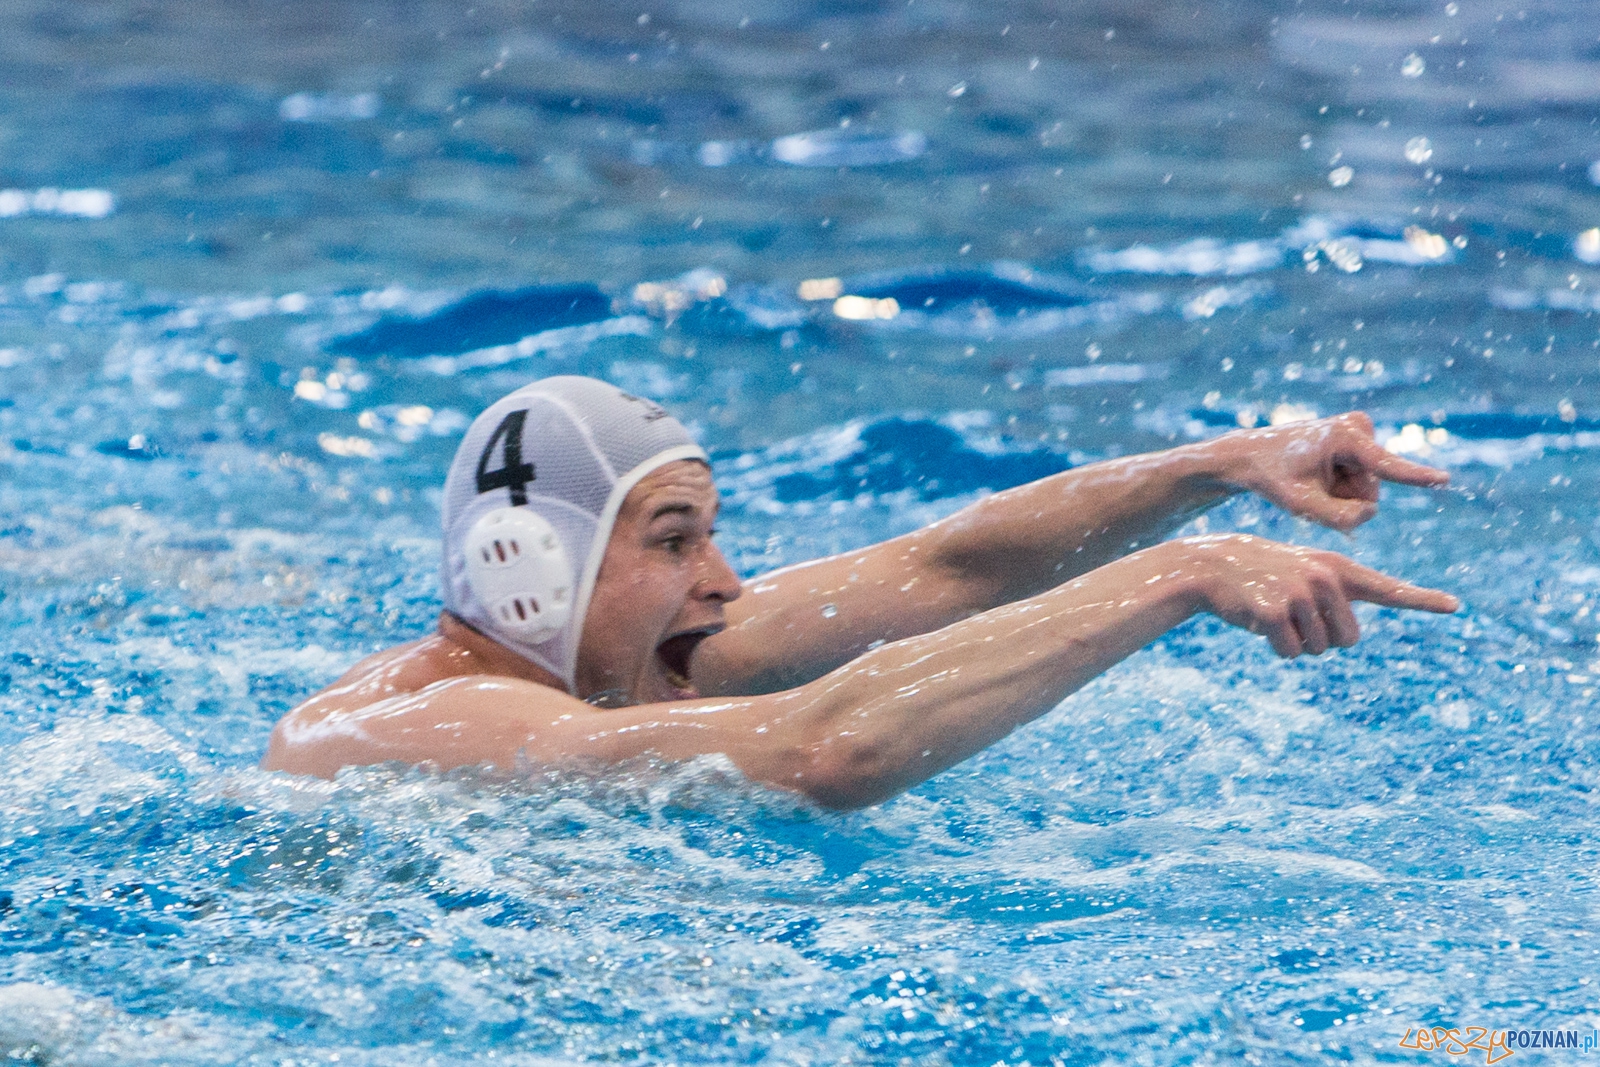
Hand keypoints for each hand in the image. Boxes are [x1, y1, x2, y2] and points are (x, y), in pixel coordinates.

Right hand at [1173, 534, 1458, 656]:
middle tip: (1294, 613)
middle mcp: (1325, 578)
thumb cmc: (1261, 577)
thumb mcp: (1301, 576)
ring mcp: (1300, 594)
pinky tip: (1258, 621)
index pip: (1388, 588)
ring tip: (1273, 610)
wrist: (1210, 566)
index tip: (1454, 606)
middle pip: (1348, 639)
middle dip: (1323, 638)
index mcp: (1337, 568)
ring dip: (1297, 642)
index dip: (1421, 600)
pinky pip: (1291, 652)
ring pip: (1319, 649)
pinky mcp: (1276, 612)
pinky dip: (1277, 647)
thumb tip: (1348, 639)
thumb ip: (1333, 600)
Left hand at [1207, 412, 1446, 531]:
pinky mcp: (1361, 441)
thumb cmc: (1273, 477)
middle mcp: (1358, 428)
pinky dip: (1340, 492)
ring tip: (1311, 484)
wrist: (1253, 455)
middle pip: (1370, 490)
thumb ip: (1337, 517)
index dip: (1415, 477)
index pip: (1385, 465)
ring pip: (1367, 490)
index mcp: (1344, 437)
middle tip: (1308, 491)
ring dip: (1339, 498)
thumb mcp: (1299, 504)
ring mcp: (1361, 432)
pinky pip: (1362, 484)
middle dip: (1342, 501)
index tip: (1445, 480)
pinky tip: (1317, 482)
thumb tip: (1371, 513)